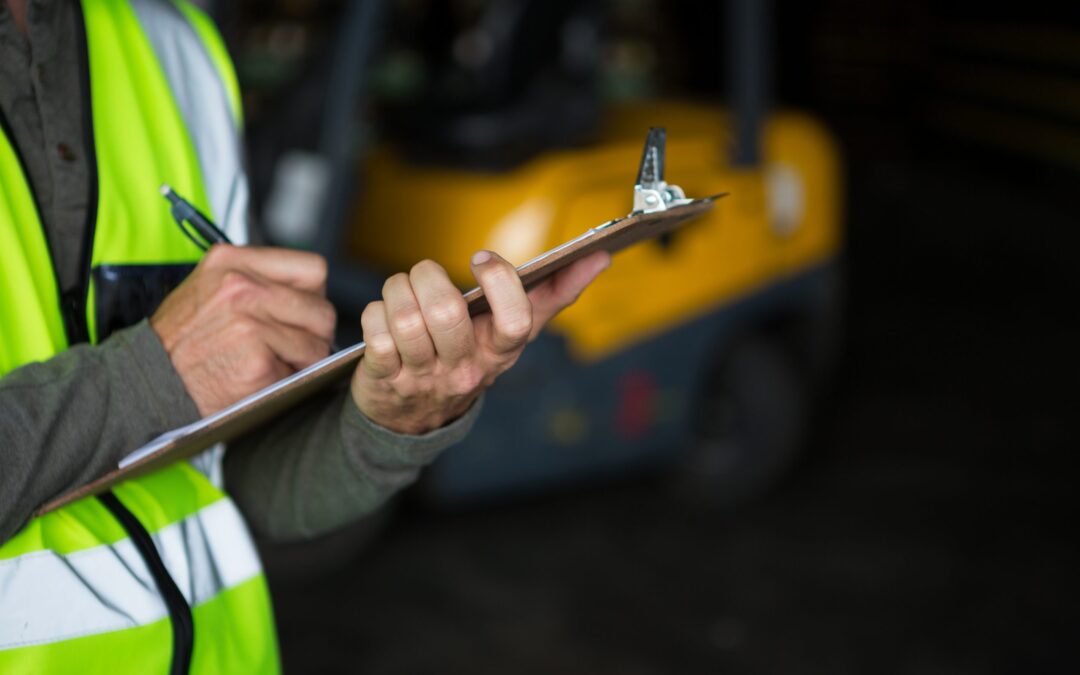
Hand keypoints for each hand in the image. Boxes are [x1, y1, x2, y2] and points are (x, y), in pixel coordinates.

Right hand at [152, 245, 335, 416]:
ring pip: (316, 344)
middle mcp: (241, 287)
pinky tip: (260, 380)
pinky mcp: (256, 362)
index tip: (303, 314)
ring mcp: (249, 324)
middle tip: (294, 349)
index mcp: (232, 262)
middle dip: (315, 335)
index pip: (313, 269)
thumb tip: (309, 296)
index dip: (314, 296)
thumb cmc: (178, 341)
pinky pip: (299, 373)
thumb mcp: (209, 289)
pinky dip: (286, 382)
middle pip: (321, 310)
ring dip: (303, 362)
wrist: (145, 381)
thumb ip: (256, 282)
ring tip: (274, 365)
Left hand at [352, 249, 610, 434]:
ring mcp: (425, 378)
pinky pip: (375, 332)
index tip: (481, 260)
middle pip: (446, 313)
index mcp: (501, 353)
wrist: (413, 416)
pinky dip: (375, 313)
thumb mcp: (510, 334)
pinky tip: (383, 317)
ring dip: (397, 290)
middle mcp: (466, 370)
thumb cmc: (468, 356)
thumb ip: (554, 295)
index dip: (499, 282)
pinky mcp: (385, 379)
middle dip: (427, 276)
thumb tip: (599, 257)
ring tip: (401, 290)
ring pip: (405, 318)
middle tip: (424, 273)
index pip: (515, 322)